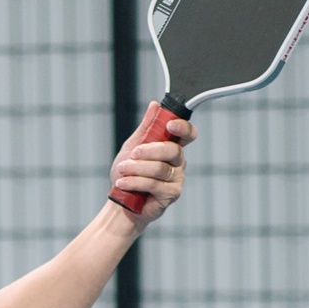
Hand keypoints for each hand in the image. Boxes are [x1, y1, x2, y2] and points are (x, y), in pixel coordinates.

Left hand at [108, 106, 193, 223]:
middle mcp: (178, 162)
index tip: (170, 125)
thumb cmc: (128, 174)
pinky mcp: (171, 194)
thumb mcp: (132, 147)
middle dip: (149, 150)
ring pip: (160, 168)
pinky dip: (135, 182)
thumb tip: (154, 105)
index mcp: (172, 147)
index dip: (183, 128)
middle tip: (132, 153)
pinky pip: (154, 184)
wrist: (120, 202)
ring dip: (136, 168)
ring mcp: (177, 179)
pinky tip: (123, 183)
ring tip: (122, 170)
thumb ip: (145, 128)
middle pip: (173, 150)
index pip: (187, 134)